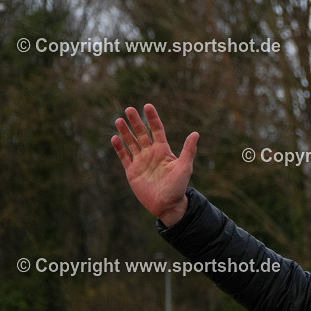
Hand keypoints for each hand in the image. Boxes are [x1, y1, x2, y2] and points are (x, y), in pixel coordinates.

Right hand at [112, 104, 198, 225]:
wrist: (167, 205)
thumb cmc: (178, 186)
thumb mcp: (185, 167)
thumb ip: (188, 150)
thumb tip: (196, 133)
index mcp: (163, 151)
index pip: (157, 130)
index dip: (152, 118)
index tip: (147, 106)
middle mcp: (151, 153)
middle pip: (141, 134)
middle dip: (136, 122)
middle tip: (129, 109)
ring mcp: (140, 161)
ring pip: (131, 143)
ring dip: (125, 132)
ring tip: (119, 120)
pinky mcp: (132, 171)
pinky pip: (124, 156)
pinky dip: (119, 148)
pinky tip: (115, 138)